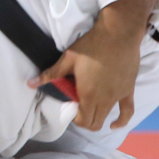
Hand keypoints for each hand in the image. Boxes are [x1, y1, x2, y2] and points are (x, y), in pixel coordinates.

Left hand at [29, 0, 158, 130]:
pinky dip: (121, 121)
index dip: (75, 119)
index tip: (71, 107)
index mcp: (88, 94)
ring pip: (107, 118)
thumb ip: (50, 74)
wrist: (118, 34)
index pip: (82, 121)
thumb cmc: (92, 45)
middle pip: (94, 123)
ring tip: (91, 108)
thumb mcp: (68, 59)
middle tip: (79, 108)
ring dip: (97, 117)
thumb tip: (29, 84)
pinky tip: (115, 124)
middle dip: (84, 121)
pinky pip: (127, 112)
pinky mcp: (129, 90)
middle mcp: (104, 100)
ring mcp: (117, 96)